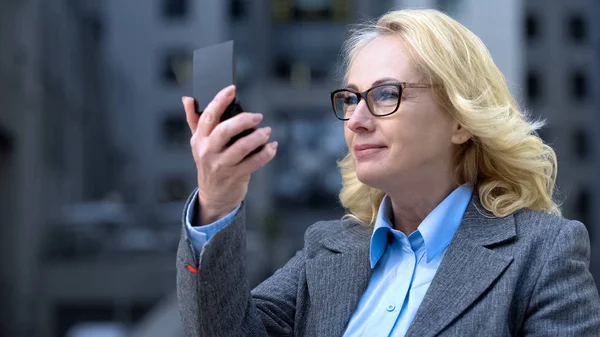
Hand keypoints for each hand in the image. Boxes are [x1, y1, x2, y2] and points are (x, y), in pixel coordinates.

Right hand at [183, 85, 277, 225]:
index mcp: (199, 139)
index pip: (208, 116)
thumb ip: (194, 120)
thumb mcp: (199, 143)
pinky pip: (254, 162)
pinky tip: (272, 146)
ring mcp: (222, 165)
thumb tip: (187, 98)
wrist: (214, 196)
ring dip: (258, 137)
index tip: (232, 89)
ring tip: (267, 131)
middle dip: (243, 120)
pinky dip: (267, 153)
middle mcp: (208, 151)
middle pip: (225, 130)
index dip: (220, 100)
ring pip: (242, 147)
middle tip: (258, 116)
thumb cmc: (209, 163)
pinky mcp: (236, 176)